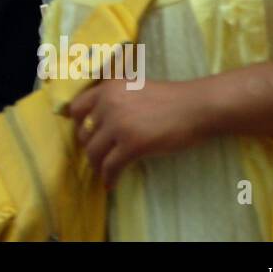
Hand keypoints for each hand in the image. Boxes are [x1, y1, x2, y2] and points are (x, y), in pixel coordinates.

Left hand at [68, 78, 212, 187]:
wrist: (196, 107)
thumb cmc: (170, 99)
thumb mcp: (134, 89)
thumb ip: (114, 99)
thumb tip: (94, 121)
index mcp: (108, 88)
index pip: (76, 108)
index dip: (79, 124)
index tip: (88, 135)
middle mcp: (108, 103)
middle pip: (83, 133)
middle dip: (90, 147)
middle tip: (100, 156)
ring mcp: (119, 124)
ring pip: (93, 152)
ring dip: (97, 165)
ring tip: (105, 171)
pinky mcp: (132, 144)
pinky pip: (110, 166)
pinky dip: (109, 177)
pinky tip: (112, 183)